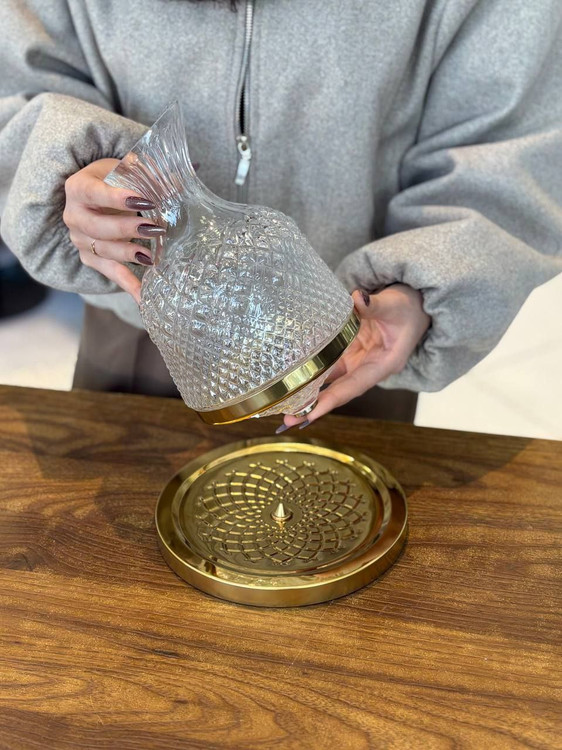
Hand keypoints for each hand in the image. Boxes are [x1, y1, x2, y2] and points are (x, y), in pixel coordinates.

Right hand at [63, 158, 164, 303]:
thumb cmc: (113, 180)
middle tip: (153, 228)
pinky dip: (128, 285)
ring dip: (128, 254)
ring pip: (102, 251)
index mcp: (78, 188)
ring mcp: (80, 240)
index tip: (144, 201)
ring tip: (151, 256)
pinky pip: (110, 272)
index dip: (116, 198)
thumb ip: (146, 172)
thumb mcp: (125, 170)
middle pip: (96, 227)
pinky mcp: (90, 258)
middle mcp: (73, 215)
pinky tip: (143, 297)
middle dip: (126, 229)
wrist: (96, 194)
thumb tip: (178, 180)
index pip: (93, 193)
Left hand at [280, 284, 430, 428]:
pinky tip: (291, 373)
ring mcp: (357, 360)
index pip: (353, 387)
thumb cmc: (408, 307)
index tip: (310, 415)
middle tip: (287, 419)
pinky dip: (311, 368)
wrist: (414, 303)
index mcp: (383, 364)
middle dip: (313, 405)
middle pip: (338, 390)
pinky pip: (328, 362)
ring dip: (308, 391)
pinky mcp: (349, 350)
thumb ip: (376, 304)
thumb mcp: (395, 304)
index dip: (331, 401)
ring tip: (283, 404)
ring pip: (330, 379)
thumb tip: (357, 298)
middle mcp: (368, 367)